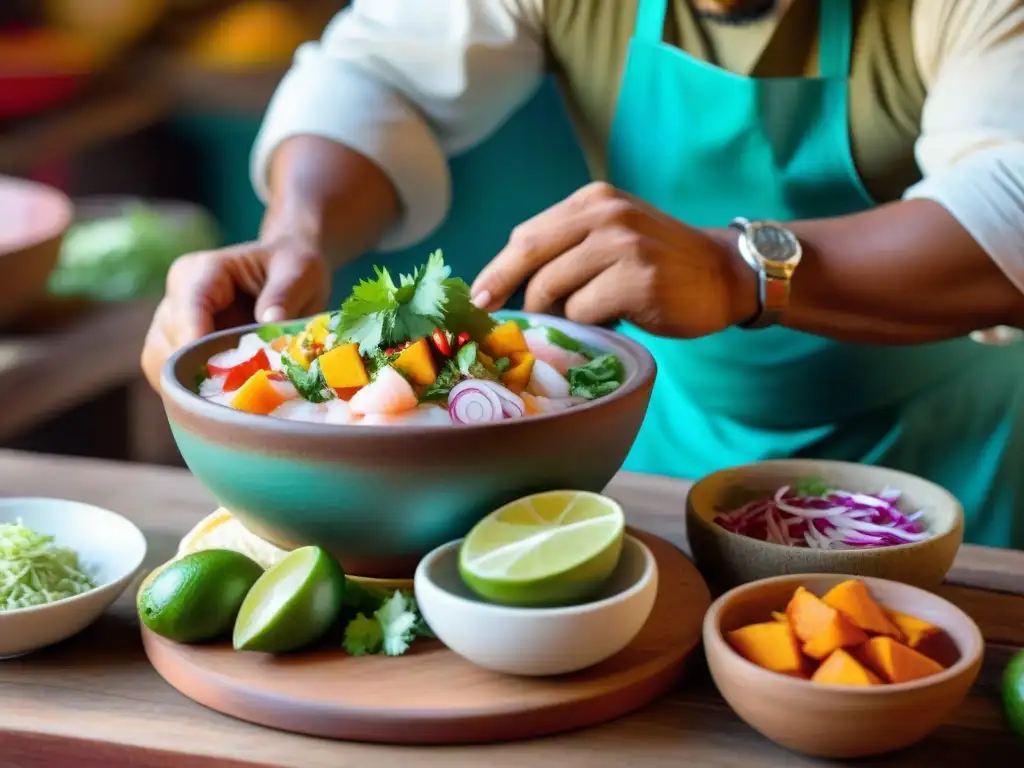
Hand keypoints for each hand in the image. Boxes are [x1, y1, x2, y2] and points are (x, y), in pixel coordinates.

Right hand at [141, 235, 330, 390]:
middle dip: (198, 373)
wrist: (288, 270)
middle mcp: (177, 297)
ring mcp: (173, 324)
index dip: (196, 344)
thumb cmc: (291, 265)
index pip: (186, 310)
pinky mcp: (180, 349)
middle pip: (167, 344)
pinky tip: (225, 403)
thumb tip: (269, 320)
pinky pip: (174, 379)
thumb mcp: (299, 270)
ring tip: (231, 403)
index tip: (216, 374)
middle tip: (236, 398)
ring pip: (161, 365)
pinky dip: (195, 394)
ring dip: (193, 388)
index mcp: (200, 272)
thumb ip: (285, 293)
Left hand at [470, 182, 756, 336]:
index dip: (497, 269)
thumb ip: (567, 248)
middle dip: (504, 290)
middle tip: (492, 317)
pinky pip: (584, 312)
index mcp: (592, 201)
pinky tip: (614, 320)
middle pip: (530, 256)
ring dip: (560, 313)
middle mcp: (605, 215)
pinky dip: (589, 324)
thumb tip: (507, 285)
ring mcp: (623, 246)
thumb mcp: (613, 235)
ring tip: (587, 316)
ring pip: (553, 289)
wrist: (725, 274)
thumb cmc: (660, 263)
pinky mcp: (638, 280)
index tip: (477, 298)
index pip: (527, 235)